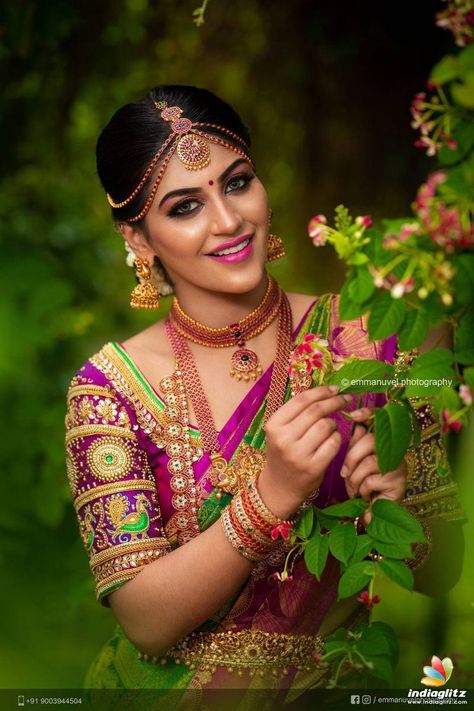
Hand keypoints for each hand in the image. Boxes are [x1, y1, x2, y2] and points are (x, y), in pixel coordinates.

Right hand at [258, 385, 351, 518]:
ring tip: (332, 426)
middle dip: (335, 401)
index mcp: (274, 425)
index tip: (335, 388)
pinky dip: (337, 437)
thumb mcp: (281, 431)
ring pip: (326, 425)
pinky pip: (333, 443)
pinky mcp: (313, 467)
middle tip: (346, 399)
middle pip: (316, 410)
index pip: (301, 400)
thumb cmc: (284, 453)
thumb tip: (326, 391)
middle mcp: (283, 439)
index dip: (321, 391)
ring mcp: (298, 454)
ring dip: (334, 422)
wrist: (280, 486)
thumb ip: (297, 413)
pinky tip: (333, 439)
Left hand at [341, 408, 407, 523]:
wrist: (373, 512)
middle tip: (345, 473)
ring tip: (355, 488)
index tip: (354, 415)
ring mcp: (398, 465)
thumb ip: (355, 445)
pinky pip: (372, 479)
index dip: (369, 414)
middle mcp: (394, 450)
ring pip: (369, 461)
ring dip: (355, 478)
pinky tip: (365, 495)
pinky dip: (362, 489)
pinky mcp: (398, 481)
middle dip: (351, 457)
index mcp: (383, 442)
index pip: (380, 421)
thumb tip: (357, 426)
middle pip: (370, 440)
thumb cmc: (363, 484)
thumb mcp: (354, 462)